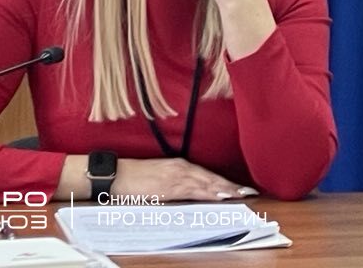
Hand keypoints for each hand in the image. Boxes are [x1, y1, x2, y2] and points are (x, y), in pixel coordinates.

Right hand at [113, 157, 252, 201]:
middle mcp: (181, 168)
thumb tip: (191, 195)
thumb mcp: (159, 180)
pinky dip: (208, 193)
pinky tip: (219, 196)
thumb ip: (176, 185)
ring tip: (240, 195)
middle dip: (230, 186)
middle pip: (211, 179)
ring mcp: (175, 176)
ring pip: (205, 184)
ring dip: (224, 189)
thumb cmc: (133, 178)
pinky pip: (192, 190)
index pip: (208, 175)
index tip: (241, 188)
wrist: (114, 175)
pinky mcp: (168, 186)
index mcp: (179, 166)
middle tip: (249, 192)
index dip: (225, 182)